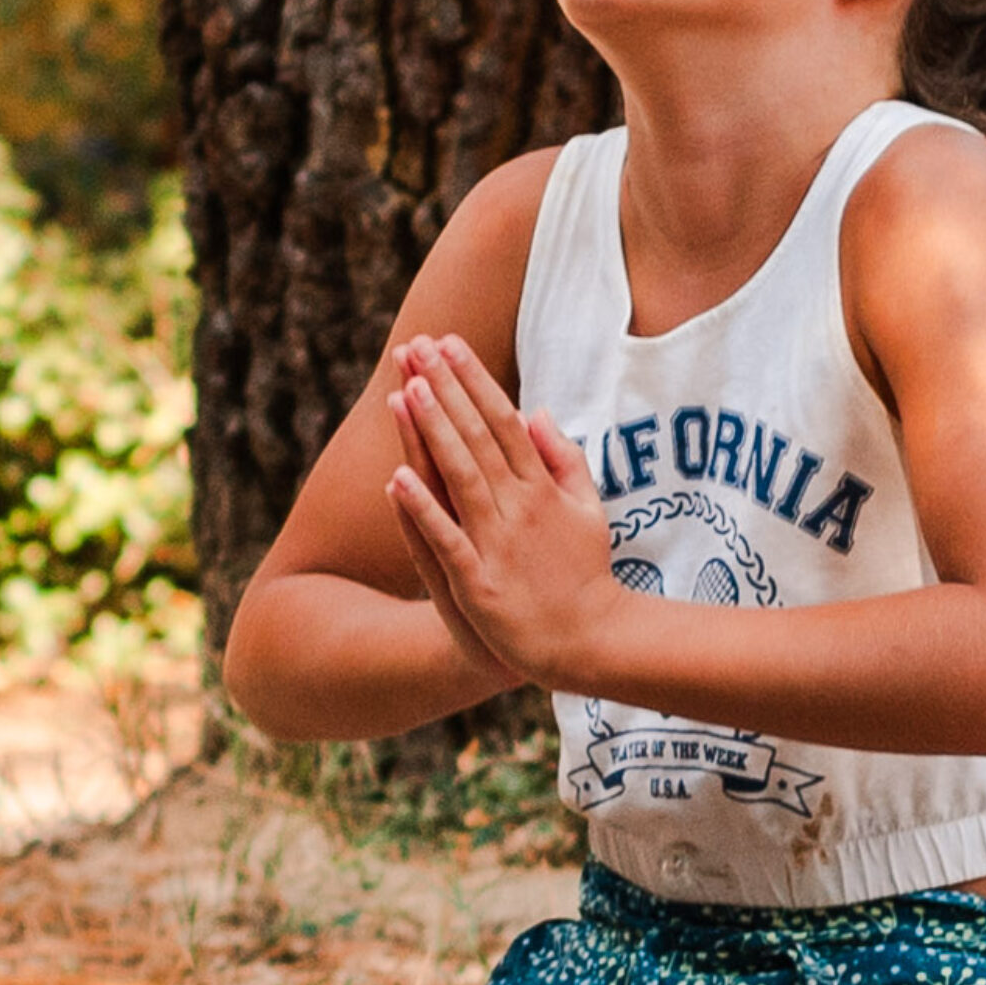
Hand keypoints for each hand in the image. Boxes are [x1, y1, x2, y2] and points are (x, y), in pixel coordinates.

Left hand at [384, 335, 619, 690]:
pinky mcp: (478, 583)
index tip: (450, 343)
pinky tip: (396, 479)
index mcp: (543, 488)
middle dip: (446, 390)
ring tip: (408, 389)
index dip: (475, 380)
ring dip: (433, 432)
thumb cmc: (585, 573)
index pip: (504, 421)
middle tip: (417, 347)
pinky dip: (422, 510)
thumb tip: (538, 411)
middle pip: (478, 438)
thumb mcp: (589, 508)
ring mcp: (498, 544)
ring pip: (460, 477)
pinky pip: (445, 540)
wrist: (589, 641)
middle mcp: (520, 508)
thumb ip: (565, 458)